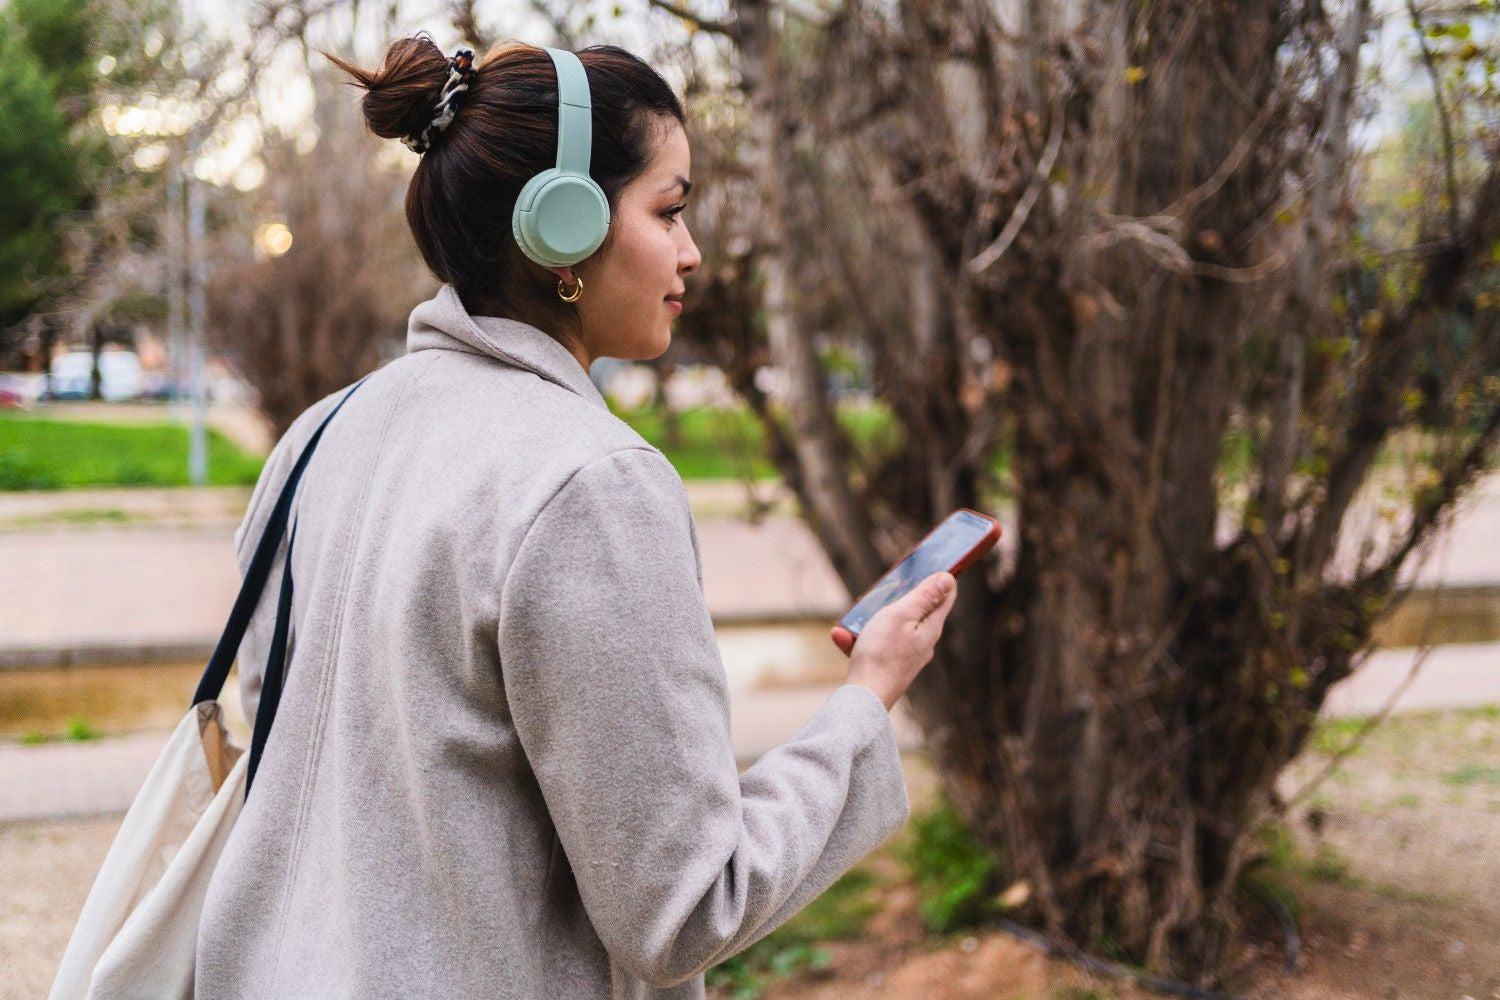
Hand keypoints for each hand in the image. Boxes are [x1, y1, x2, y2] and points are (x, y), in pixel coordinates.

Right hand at [832, 571, 957, 710]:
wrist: (864, 698)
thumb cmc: (881, 654)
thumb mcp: (901, 615)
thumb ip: (924, 597)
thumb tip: (948, 579)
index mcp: (930, 627)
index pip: (945, 596)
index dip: (940, 578)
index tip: (929, 564)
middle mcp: (923, 643)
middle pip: (916, 611)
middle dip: (896, 599)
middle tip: (878, 593)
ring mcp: (906, 656)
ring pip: (890, 628)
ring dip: (869, 621)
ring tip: (849, 623)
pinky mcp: (890, 667)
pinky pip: (875, 645)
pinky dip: (859, 640)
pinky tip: (841, 637)